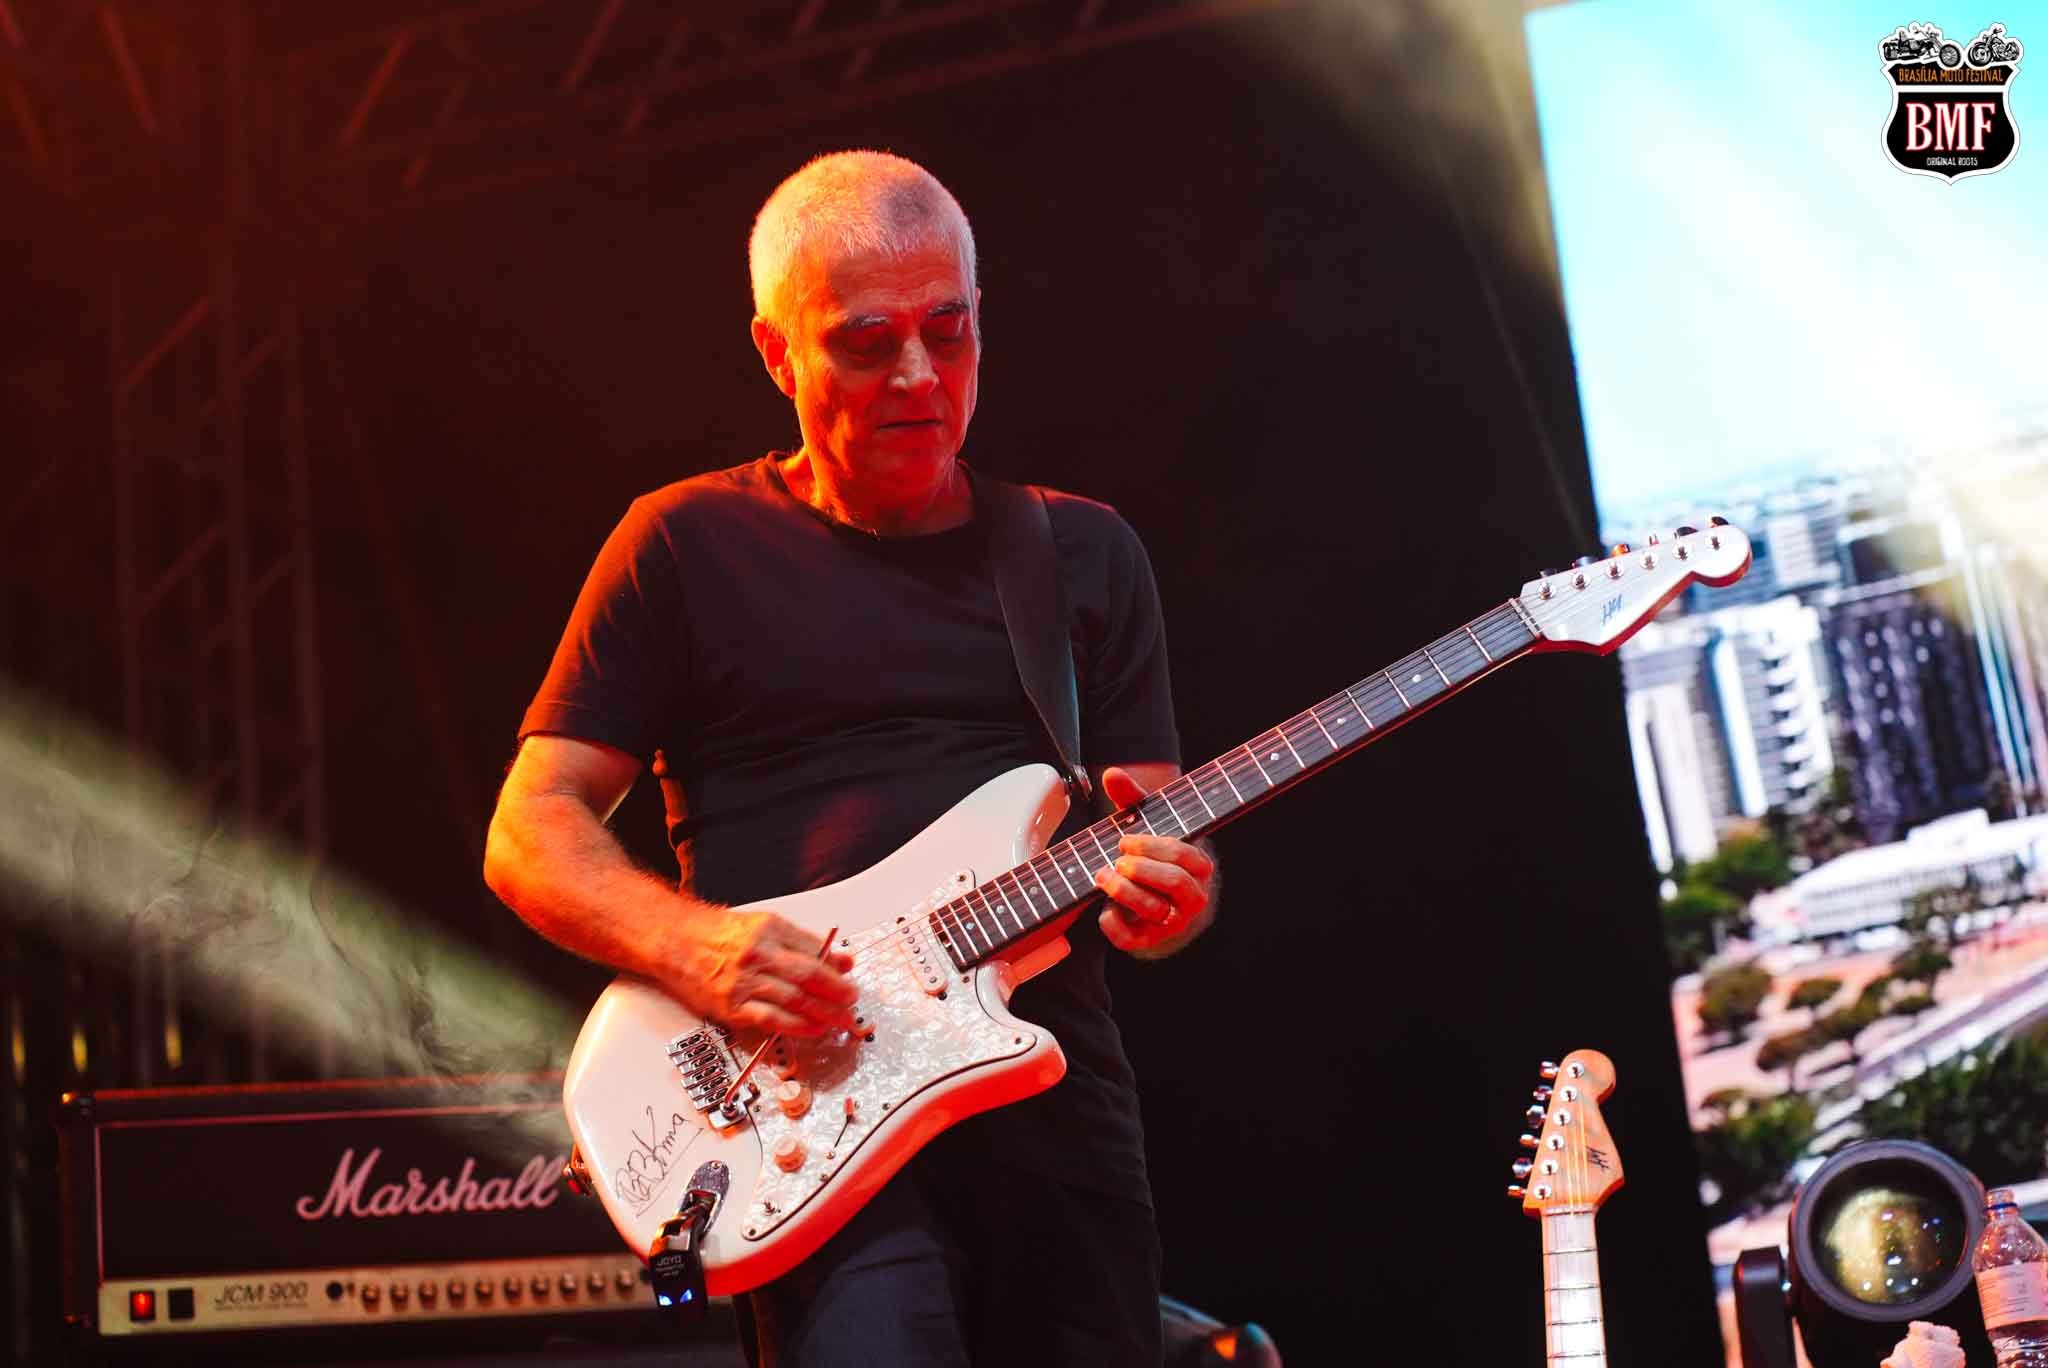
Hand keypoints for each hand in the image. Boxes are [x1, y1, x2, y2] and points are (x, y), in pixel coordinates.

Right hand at [660, 907, 857, 1036]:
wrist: (675, 941)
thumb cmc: (717, 934)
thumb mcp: (763, 926)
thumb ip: (802, 943)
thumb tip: (840, 960)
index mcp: (770, 928)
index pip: (813, 949)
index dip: (836, 967)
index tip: (849, 977)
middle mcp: (758, 953)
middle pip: (809, 975)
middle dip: (837, 992)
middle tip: (852, 1001)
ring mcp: (744, 981)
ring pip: (795, 999)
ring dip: (824, 1013)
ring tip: (840, 1020)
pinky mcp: (732, 1006)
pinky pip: (772, 1020)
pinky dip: (797, 1026)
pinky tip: (813, 1029)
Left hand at [1091, 765, 1215, 957]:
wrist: (1155, 902)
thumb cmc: (1153, 857)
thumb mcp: (1147, 826)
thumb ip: (1131, 799)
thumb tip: (1112, 773)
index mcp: (1198, 867)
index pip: (1186, 855)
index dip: (1153, 847)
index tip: (1125, 840)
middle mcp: (1192, 897)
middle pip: (1175, 883)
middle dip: (1143, 869)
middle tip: (1118, 859)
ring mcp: (1173, 922)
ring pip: (1156, 911)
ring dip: (1125, 893)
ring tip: (1102, 877)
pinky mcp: (1148, 941)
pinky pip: (1134, 940)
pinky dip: (1115, 926)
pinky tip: (1103, 911)